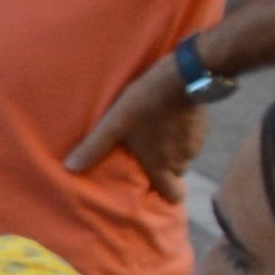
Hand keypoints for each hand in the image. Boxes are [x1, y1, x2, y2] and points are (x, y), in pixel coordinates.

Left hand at [61, 58, 208, 187]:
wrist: (182, 77)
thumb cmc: (145, 103)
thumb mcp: (114, 124)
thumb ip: (94, 147)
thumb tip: (71, 167)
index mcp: (161, 165)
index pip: (173, 196)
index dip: (166, 195)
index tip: (155, 189)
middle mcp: (182, 160)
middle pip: (174, 174)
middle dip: (162, 167)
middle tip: (145, 152)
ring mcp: (195, 144)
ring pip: (182, 155)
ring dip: (171, 148)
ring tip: (153, 131)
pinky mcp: (203, 127)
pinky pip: (191, 137)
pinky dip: (181, 132)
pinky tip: (166, 117)